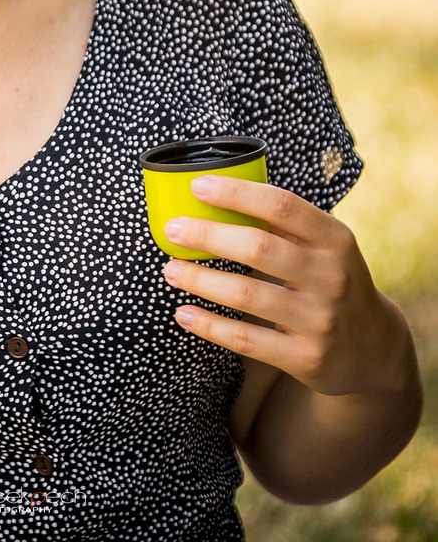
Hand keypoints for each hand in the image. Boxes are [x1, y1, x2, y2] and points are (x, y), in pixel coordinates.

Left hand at [161, 175, 407, 397]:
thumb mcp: (327, 247)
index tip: (197, 187)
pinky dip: (210, 326)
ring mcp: (319, 320)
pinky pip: (247, 339)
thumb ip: (286, 225)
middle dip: (208, 235)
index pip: (282, 205)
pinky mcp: (306, 358)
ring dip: (200, 279)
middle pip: (258, 248)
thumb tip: (217, 196)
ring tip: (170, 270)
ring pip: (247, 295)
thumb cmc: (333, 281)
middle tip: (173, 229)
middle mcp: (331, 277)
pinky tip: (184, 313)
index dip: (236, 193)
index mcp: (335, 239)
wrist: (374, 349)